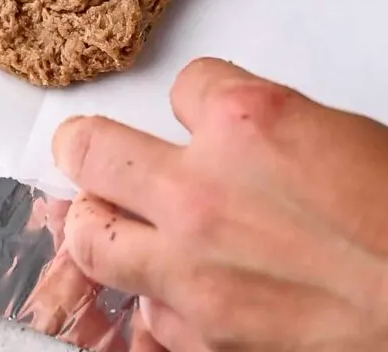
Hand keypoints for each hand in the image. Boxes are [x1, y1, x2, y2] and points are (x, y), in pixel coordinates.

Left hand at [53, 58, 387, 350]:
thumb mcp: (328, 134)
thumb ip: (256, 129)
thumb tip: (221, 137)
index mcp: (247, 121)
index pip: (181, 85)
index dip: (192, 100)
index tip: (198, 112)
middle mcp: (205, 190)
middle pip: (92, 150)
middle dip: (84, 146)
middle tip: (84, 148)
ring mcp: (194, 267)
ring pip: (91, 238)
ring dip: (100, 226)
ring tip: (110, 222)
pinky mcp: (204, 334)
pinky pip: (146, 313)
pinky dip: (155, 298)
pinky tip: (174, 289)